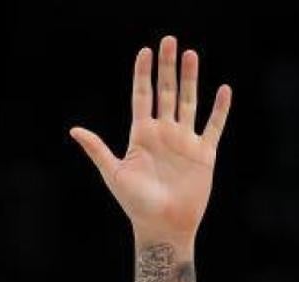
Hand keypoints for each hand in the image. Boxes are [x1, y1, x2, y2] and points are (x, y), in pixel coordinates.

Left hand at [70, 35, 231, 240]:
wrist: (162, 225)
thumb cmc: (135, 203)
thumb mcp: (114, 173)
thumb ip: (97, 149)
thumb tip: (75, 130)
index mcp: (141, 136)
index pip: (142, 97)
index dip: (143, 74)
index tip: (145, 51)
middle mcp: (163, 134)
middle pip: (166, 92)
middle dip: (167, 67)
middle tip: (170, 40)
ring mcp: (184, 141)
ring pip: (189, 102)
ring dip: (191, 79)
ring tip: (191, 54)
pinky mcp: (204, 153)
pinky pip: (213, 126)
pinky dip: (219, 109)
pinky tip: (223, 89)